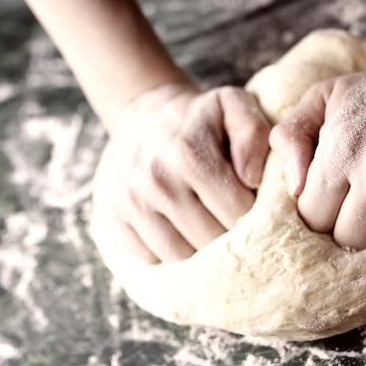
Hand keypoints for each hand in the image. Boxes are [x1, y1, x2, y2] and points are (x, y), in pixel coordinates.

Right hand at [90, 81, 269, 266]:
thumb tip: (252, 178)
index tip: (253, 206)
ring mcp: (129, 202)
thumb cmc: (199, 117)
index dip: (254, 215)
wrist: (143, 113)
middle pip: (209, 240)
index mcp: (188, 155)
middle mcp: (155, 181)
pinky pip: (149, 258)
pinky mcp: (110, 217)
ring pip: (180, 257)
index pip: (237, 214)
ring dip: (199, 251)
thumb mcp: (233, 106)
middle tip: (232, 221)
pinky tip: (178, 231)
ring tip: (207, 228)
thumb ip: (254, 132)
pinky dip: (167, 254)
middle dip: (229, 237)